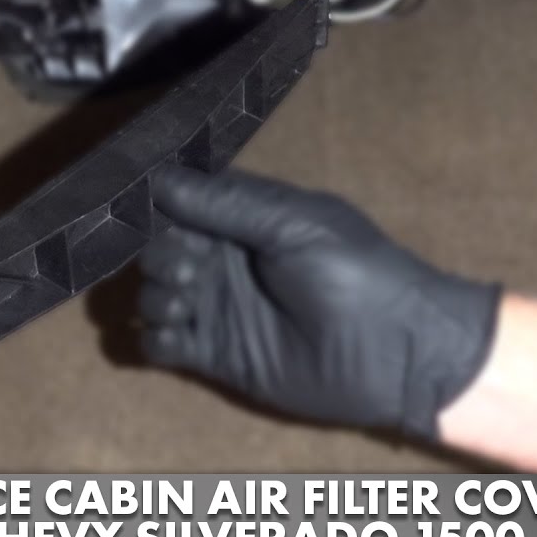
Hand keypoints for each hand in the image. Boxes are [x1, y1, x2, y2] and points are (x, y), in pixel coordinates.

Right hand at [138, 165, 501, 440]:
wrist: (394, 353)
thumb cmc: (354, 274)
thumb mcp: (295, 224)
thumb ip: (228, 203)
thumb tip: (160, 177)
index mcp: (245, 222)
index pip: (183, 204)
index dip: (160, 204)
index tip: (143, 208)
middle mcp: (224, 262)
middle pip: (160, 250)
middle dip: (159, 255)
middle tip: (192, 271)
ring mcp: (217, 311)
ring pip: (153, 296)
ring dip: (154, 296)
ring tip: (186, 305)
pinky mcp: (215, 358)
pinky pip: (160, 346)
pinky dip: (152, 339)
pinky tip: (175, 336)